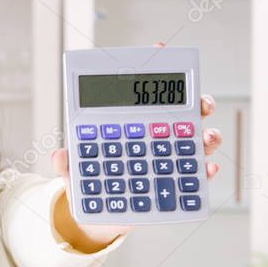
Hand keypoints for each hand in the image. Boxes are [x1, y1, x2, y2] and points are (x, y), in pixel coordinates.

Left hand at [52, 42, 222, 246]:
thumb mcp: (75, 172)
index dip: (152, 67)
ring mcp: (169, 159)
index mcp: (133, 126)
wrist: (100, 216)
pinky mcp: (175, 184)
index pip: (143, 93)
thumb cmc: (90, 185)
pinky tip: (206, 167)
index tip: (159, 50)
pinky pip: (195, 175)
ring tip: (207, 137)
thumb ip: (67, 163)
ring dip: (207, 136)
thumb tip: (60, 154)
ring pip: (196, 141)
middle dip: (199, 104)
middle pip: (183, 113)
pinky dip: (203, 169)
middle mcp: (156, 138)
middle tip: (202, 104)